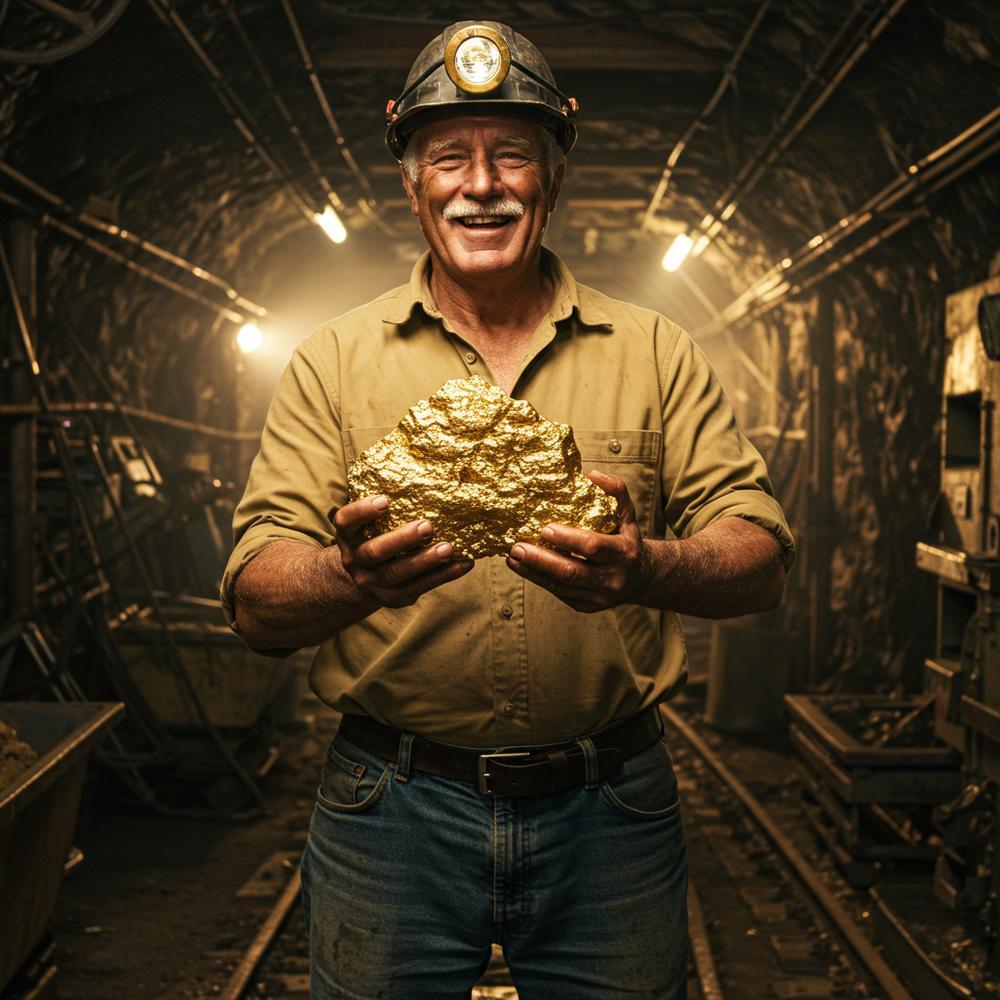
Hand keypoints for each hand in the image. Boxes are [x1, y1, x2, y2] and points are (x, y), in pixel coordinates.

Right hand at [334, 496, 473, 608]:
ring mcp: (372, 582)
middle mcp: (355, 559)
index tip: (385, 500)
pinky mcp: (392, 597)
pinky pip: (418, 588)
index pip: (347, 521)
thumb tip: (424, 466)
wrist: (364, 575)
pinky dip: (443, 576)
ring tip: (449, 548)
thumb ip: (385, 503)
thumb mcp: (369, 520)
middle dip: (402, 539)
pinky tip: (464, 563)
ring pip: (397, 574)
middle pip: (376, 551)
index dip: (363, 511)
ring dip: (426, 561)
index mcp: (347, 534)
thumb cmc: (376, 534)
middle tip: (428, 526)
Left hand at [506, 471, 649, 612]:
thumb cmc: (627, 539)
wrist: (642, 579)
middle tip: (516, 547)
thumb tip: (591, 476)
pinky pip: (559, 594)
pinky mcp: (586, 606)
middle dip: (540, 560)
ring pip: (560, 587)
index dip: (567, 539)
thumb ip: (615, 490)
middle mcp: (613, 579)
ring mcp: (599, 596)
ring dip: (533, 572)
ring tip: (512, 558)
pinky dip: (538, 580)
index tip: (544, 529)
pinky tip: (522, 567)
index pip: (592, 546)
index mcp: (623, 552)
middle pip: (571, 572)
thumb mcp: (628, 514)